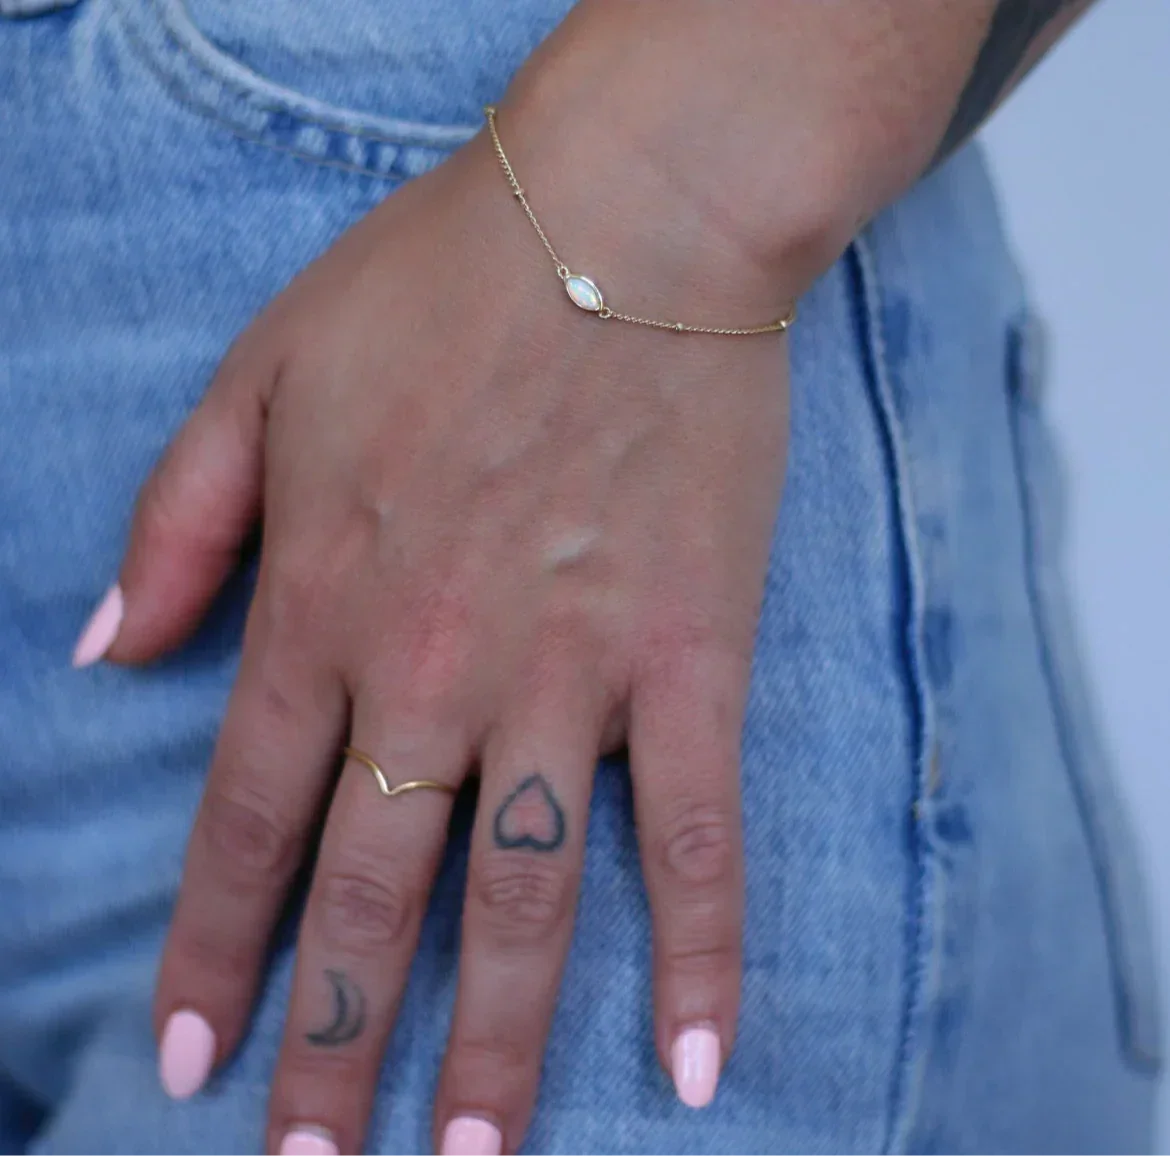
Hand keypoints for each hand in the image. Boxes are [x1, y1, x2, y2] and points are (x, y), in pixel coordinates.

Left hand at [97, 81, 797, 1154]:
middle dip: (334, 1044)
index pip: (248, 818)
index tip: (196, 1063)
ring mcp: (570, 670)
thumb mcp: (261, 373)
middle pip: (371, 892)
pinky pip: (695, 831)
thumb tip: (103, 652)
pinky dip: (699, 950)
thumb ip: (175, 520)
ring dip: (492, 1044)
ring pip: (521, 894)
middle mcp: (435, 666)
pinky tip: (695, 1059)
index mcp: (325, 600)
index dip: (215, 948)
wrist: (625, 225)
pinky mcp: (688, 655)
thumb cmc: (442, 285)